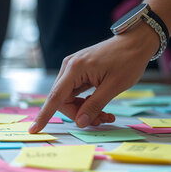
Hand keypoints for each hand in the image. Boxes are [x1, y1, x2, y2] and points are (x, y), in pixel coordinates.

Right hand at [30, 23, 158, 132]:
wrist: (136, 41)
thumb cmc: (128, 60)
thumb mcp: (113, 86)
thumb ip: (94, 105)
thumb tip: (80, 123)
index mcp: (75, 69)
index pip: (55, 97)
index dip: (44, 116)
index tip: (34, 130)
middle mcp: (69, 67)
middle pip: (63, 100)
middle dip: (79, 114)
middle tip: (101, 120)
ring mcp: (73, 68)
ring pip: (70, 98)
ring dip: (85, 110)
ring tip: (105, 115)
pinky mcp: (79, 70)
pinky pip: (76, 92)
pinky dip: (86, 102)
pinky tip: (101, 106)